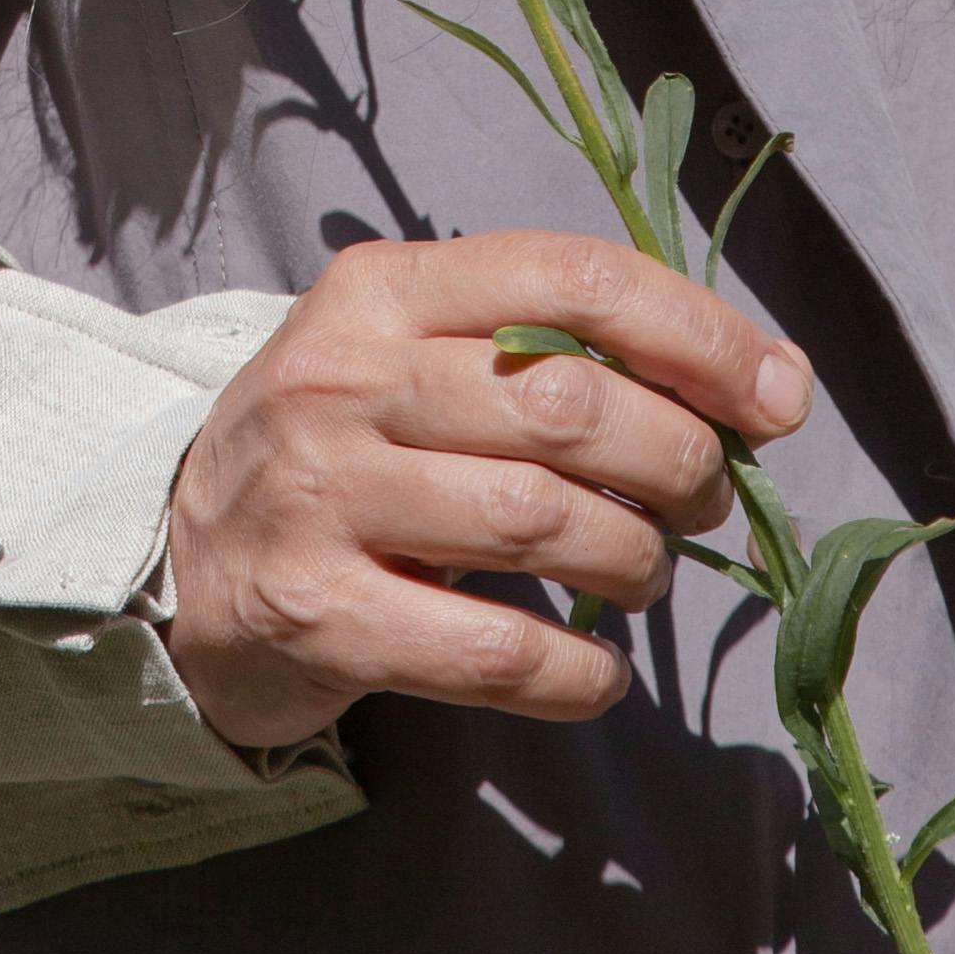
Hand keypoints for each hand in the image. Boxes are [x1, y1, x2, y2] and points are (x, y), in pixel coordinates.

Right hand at [162, 229, 811, 754]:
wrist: (177, 564)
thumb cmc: (341, 451)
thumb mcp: (411, 356)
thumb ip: (552, 350)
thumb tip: (764, 385)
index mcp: (380, 291)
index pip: (572, 278)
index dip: (699, 334)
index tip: (776, 397)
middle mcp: (343, 381)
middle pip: (572, 405)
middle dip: (679, 462)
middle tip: (698, 503)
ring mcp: (322, 498)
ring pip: (546, 522)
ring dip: (636, 563)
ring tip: (638, 575)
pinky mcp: (320, 617)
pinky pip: (499, 655)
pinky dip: (581, 675)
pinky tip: (594, 673)